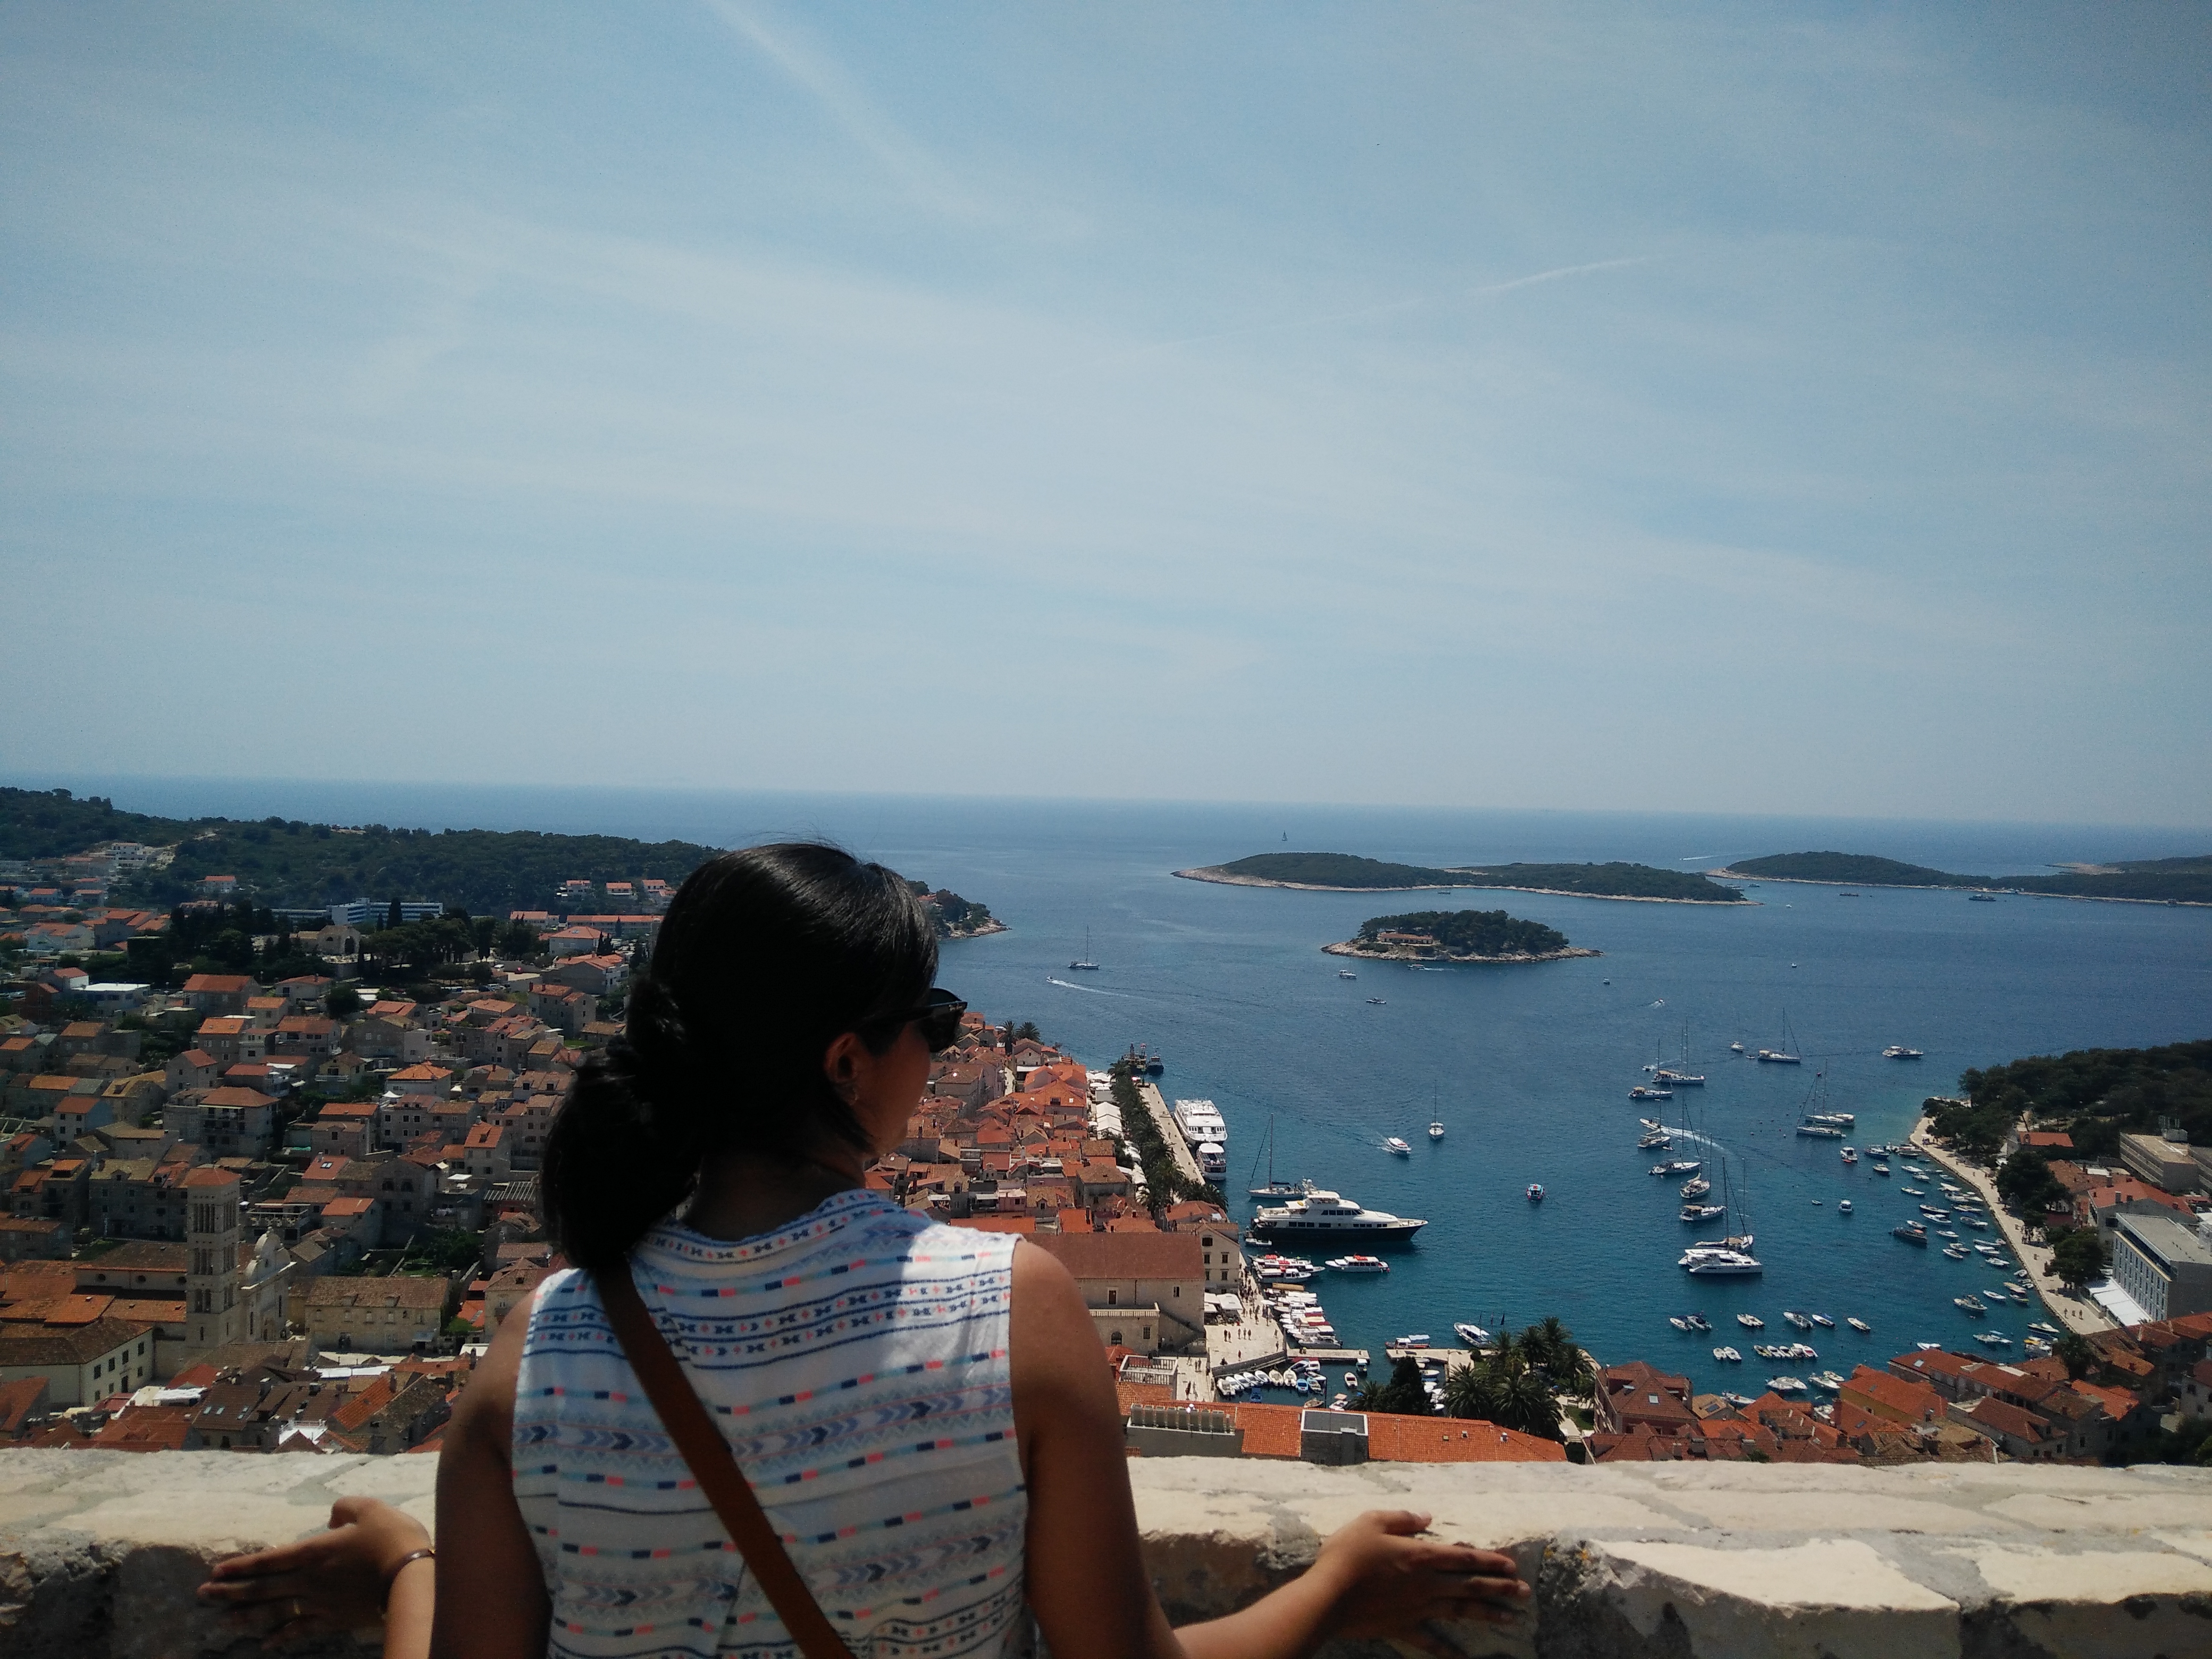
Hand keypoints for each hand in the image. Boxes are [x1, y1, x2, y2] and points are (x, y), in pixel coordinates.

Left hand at [198, 1495, 432, 1641]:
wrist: (411, 1577)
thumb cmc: (391, 1538)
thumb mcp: (369, 1508)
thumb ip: (344, 1508)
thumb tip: (331, 1517)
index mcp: (314, 1551)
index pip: (269, 1560)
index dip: (241, 1566)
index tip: (215, 1571)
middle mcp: (309, 1580)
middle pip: (262, 1588)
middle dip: (229, 1592)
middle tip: (202, 1597)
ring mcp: (319, 1603)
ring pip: (274, 1611)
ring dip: (246, 1616)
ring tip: (222, 1621)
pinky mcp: (334, 1619)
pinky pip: (301, 1630)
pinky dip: (281, 1637)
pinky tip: (266, 1643)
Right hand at [1311, 1509, 1530, 1640]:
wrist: (1328, 1597)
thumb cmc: (1348, 1555)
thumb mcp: (1372, 1522)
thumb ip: (1402, 1519)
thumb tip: (1427, 1517)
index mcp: (1421, 1556)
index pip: (1465, 1557)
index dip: (1490, 1560)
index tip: (1513, 1565)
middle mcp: (1427, 1584)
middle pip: (1471, 1586)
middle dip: (1500, 1588)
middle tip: (1525, 1594)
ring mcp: (1417, 1609)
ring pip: (1460, 1612)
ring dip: (1487, 1614)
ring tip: (1511, 1618)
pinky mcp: (1403, 1628)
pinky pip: (1430, 1642)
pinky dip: (1448, 1651)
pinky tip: (1463, 1657)